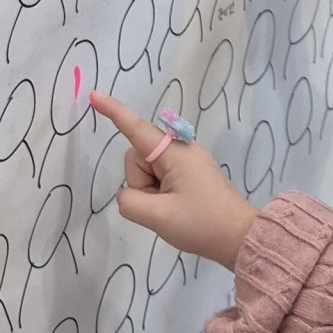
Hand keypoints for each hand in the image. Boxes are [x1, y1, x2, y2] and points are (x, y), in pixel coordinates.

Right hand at [88, 91, 257, 273]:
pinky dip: (160, 193)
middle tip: (162, 206)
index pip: (135, 129)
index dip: (112, 111)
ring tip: (173, 209)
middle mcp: (179, 150)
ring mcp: (185, 161)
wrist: (239, 237)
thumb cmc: (202, 223)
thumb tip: (127, 195)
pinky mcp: (189, 173)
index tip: (93, 95)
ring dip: (150, 191)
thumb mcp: (159, 217)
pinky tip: (178, 208)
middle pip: (136, 157)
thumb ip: (129, 202)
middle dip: (140, 182)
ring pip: (146, 170)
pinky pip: (160, 177)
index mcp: (173, 153)